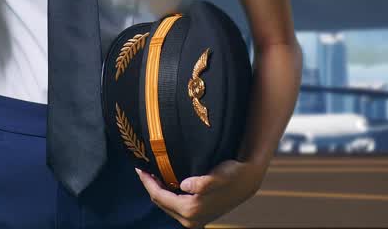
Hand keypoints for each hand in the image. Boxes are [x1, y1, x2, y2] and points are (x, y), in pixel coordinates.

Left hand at [136, 158, 266, 228]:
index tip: (139, 168)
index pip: (160, 197)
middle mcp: (191, 220)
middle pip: (161, 203)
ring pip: (167, 206)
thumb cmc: (233, 174)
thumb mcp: (219, 175)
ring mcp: (195, 220)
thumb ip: (202, 183)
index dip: (148, 182)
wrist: (248, 180)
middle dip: (150, 186)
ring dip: (158, 191)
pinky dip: (167, 195)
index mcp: (192, 210)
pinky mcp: (198, 216)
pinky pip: (175, 206)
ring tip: (151, 174)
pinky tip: (165, 182)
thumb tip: (184, 185)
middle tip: (142, 169)